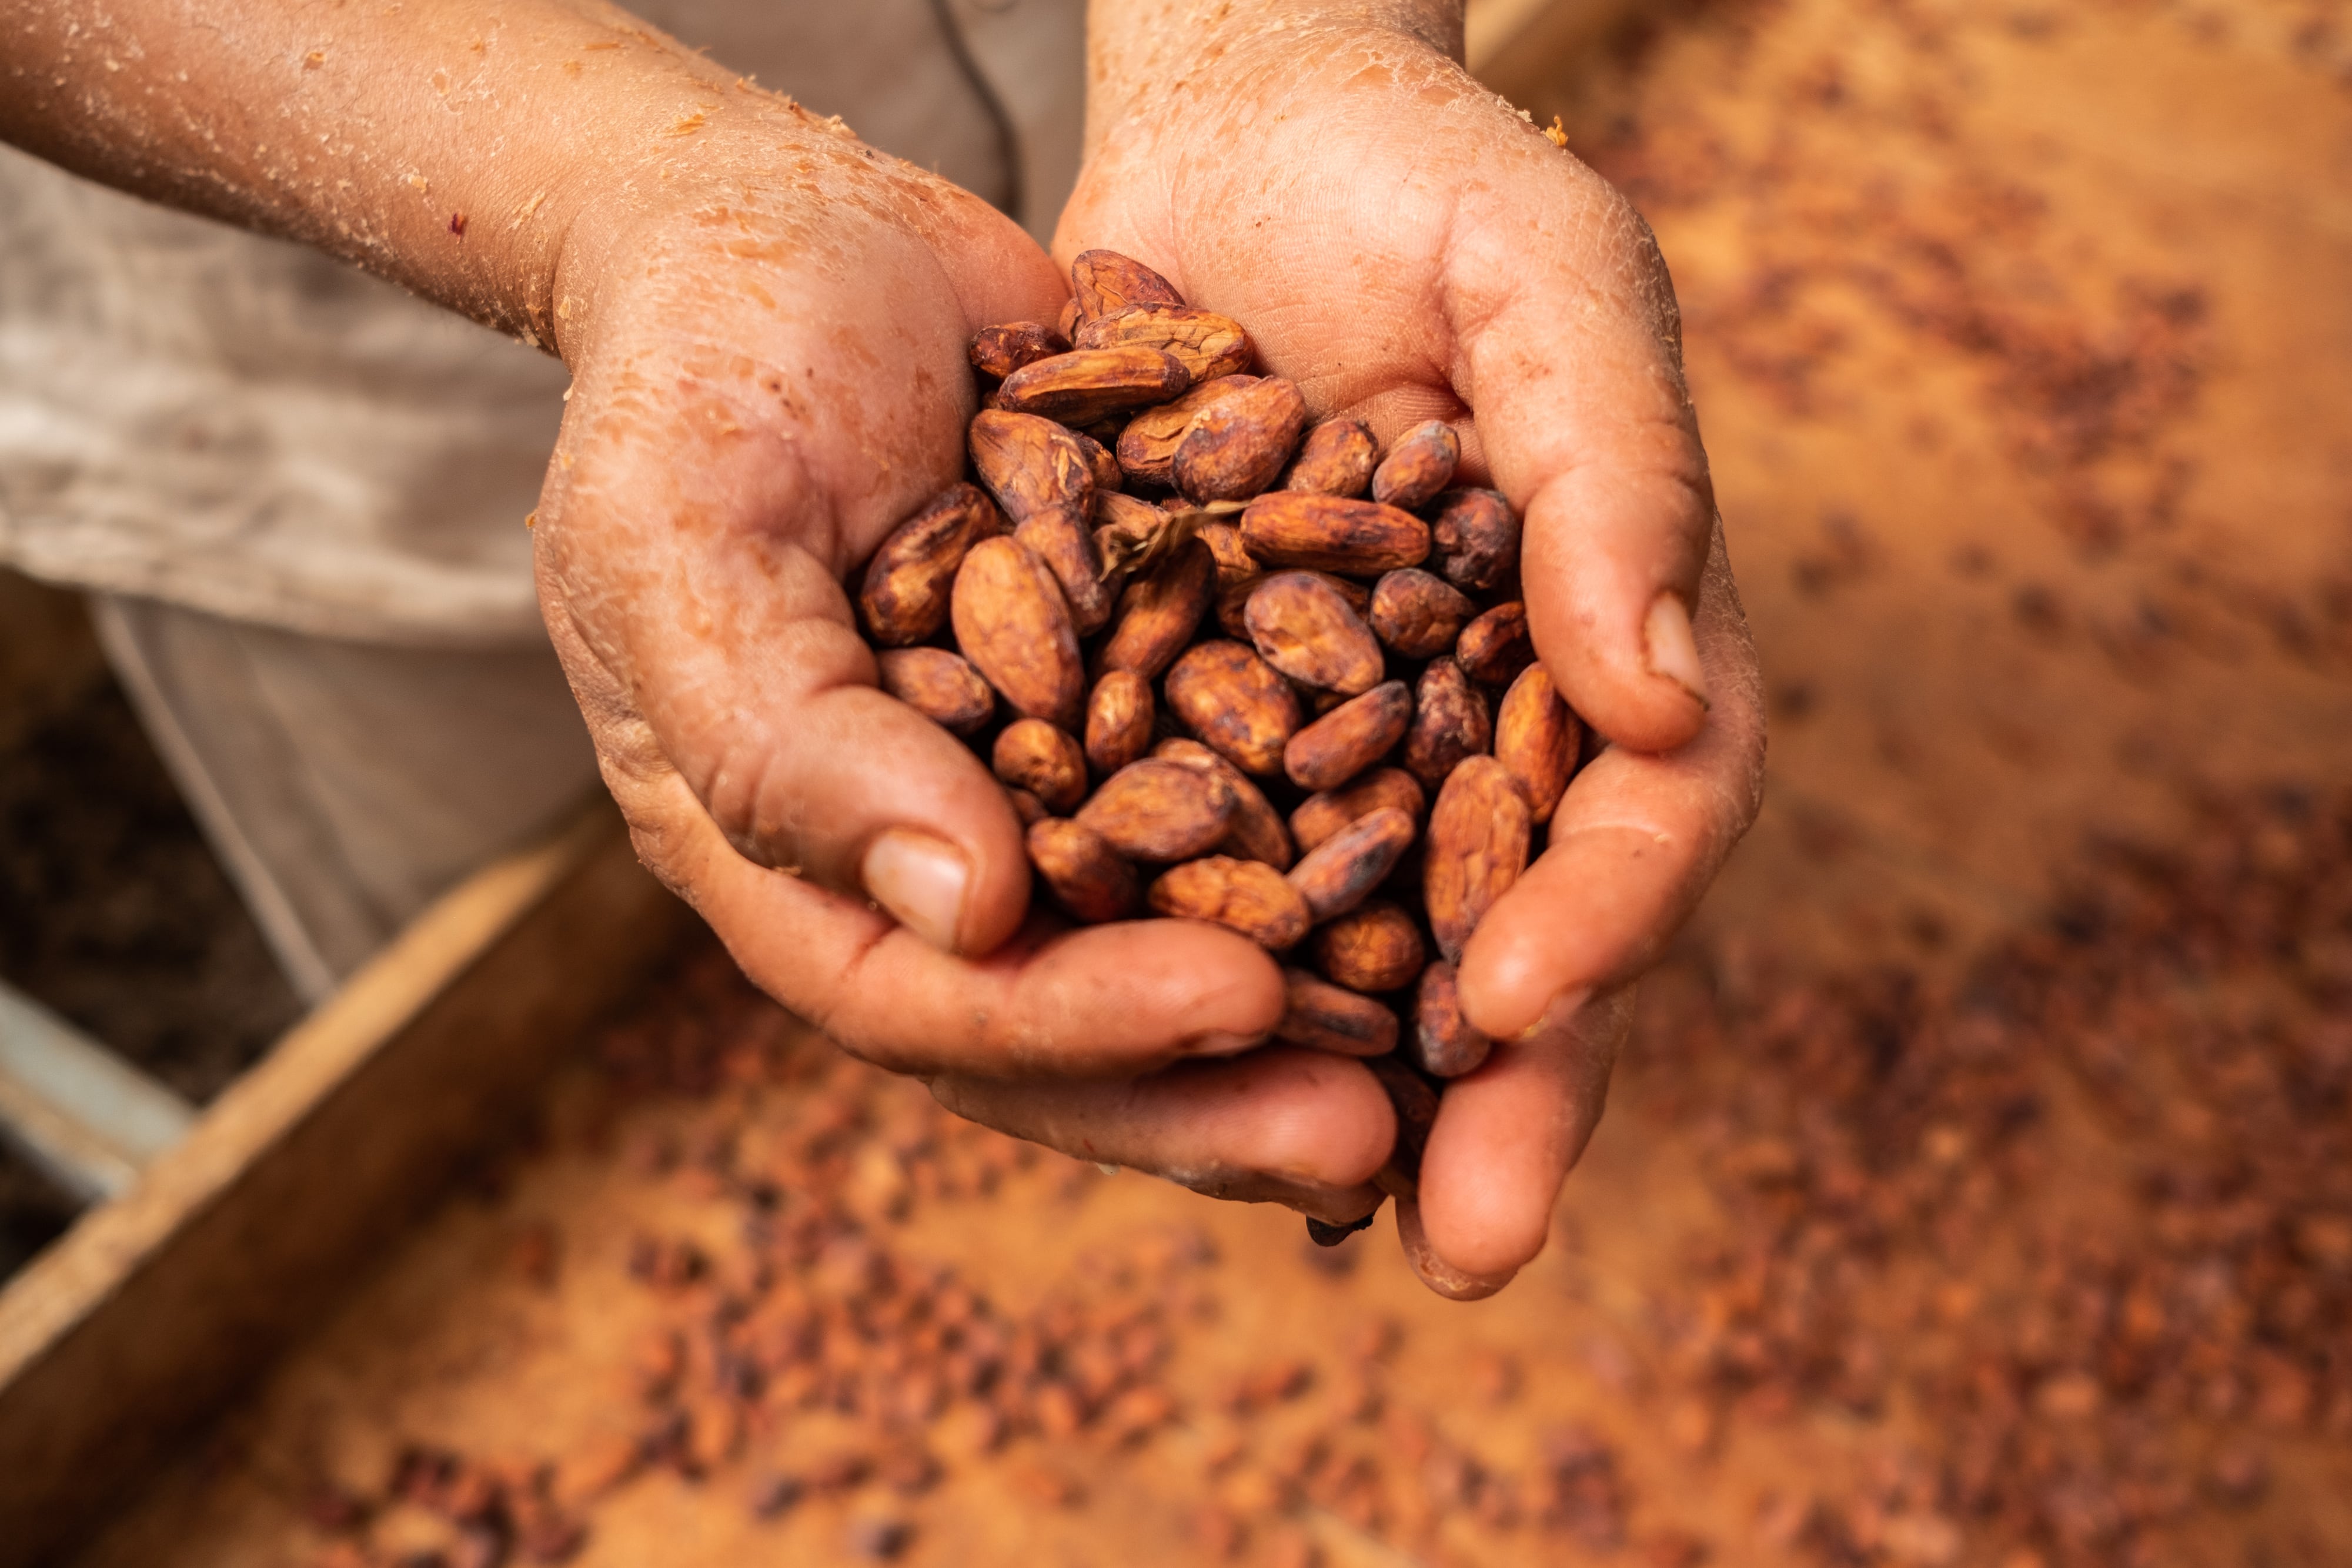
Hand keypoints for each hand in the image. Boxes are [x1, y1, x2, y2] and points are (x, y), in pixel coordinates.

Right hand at [531, 99, 1395, 1210]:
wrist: (783, 232)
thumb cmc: (692, 383)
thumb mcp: (688, 550)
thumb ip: (789, 742)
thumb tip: (968, 915)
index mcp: (798, 860)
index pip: (933, 1000)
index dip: (1077, 1027)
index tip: (1234, 1007)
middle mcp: (935, 848)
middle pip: (1075, 1014)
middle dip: (1217, 1085)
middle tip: (1374, 1134)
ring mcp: (1045, 773)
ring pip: (1180, 927)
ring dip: (1305, 998)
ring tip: (1451, 1054)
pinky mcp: (1143, 682)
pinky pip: (1248, 781)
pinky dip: (1342, 829)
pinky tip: (1465, 859)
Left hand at [1051, 12, 1767, 1291]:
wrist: (1246, 132)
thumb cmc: (1427, 182)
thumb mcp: (1549, 279)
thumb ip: (1619, 469)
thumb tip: (1652, 705)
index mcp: (1605, 635)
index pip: (1649, 809)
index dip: (1610, 914)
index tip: (1524, 997)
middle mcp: (1491, 716)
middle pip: (1522, 927)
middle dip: (1508, 1091)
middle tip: (1470, 1240)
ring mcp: (1351, 732)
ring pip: (1362, 940)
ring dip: (1344, 1085)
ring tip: (1310, 1210)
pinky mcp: (1203, 716)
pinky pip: (1199, 865)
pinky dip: (1183, 965)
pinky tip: (1134, 1066)